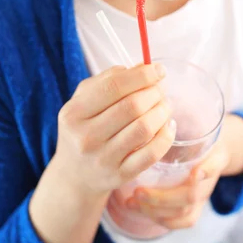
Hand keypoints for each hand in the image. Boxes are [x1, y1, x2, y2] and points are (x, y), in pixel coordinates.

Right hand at [54, 63, 175, 196]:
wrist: (74, 176)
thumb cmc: (84, 129)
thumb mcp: (84, 101)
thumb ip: (109, 79)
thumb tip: (142, 66)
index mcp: (74, 113)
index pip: (113, 86)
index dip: (141, 75)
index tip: (158, 70)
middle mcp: (86, 137)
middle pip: (132, 106)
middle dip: (154, 92)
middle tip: (161, 89)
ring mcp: (103, 158)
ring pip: (144, 128)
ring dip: (162, 112)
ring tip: (165, 105)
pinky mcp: (120, 175)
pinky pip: (151, 154)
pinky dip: (166, 136)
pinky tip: (168, 126)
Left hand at [126, 114, 242, 229]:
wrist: (213, 145)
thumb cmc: (196, 127)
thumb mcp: (195, 115)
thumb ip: (179, 108)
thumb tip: (149, 87)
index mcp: (213, 151)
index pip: (213, 165)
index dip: (206, 171)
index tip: (192, 172)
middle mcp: (209, 176)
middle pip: (193, 195)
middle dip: (164, 197)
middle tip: (137, 191)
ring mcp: (202, 193)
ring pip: (185, 213)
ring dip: (157, 210)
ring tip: (131, 200)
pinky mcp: (193, 205)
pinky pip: (183, 221)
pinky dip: (162, 221)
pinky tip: (137, 209)